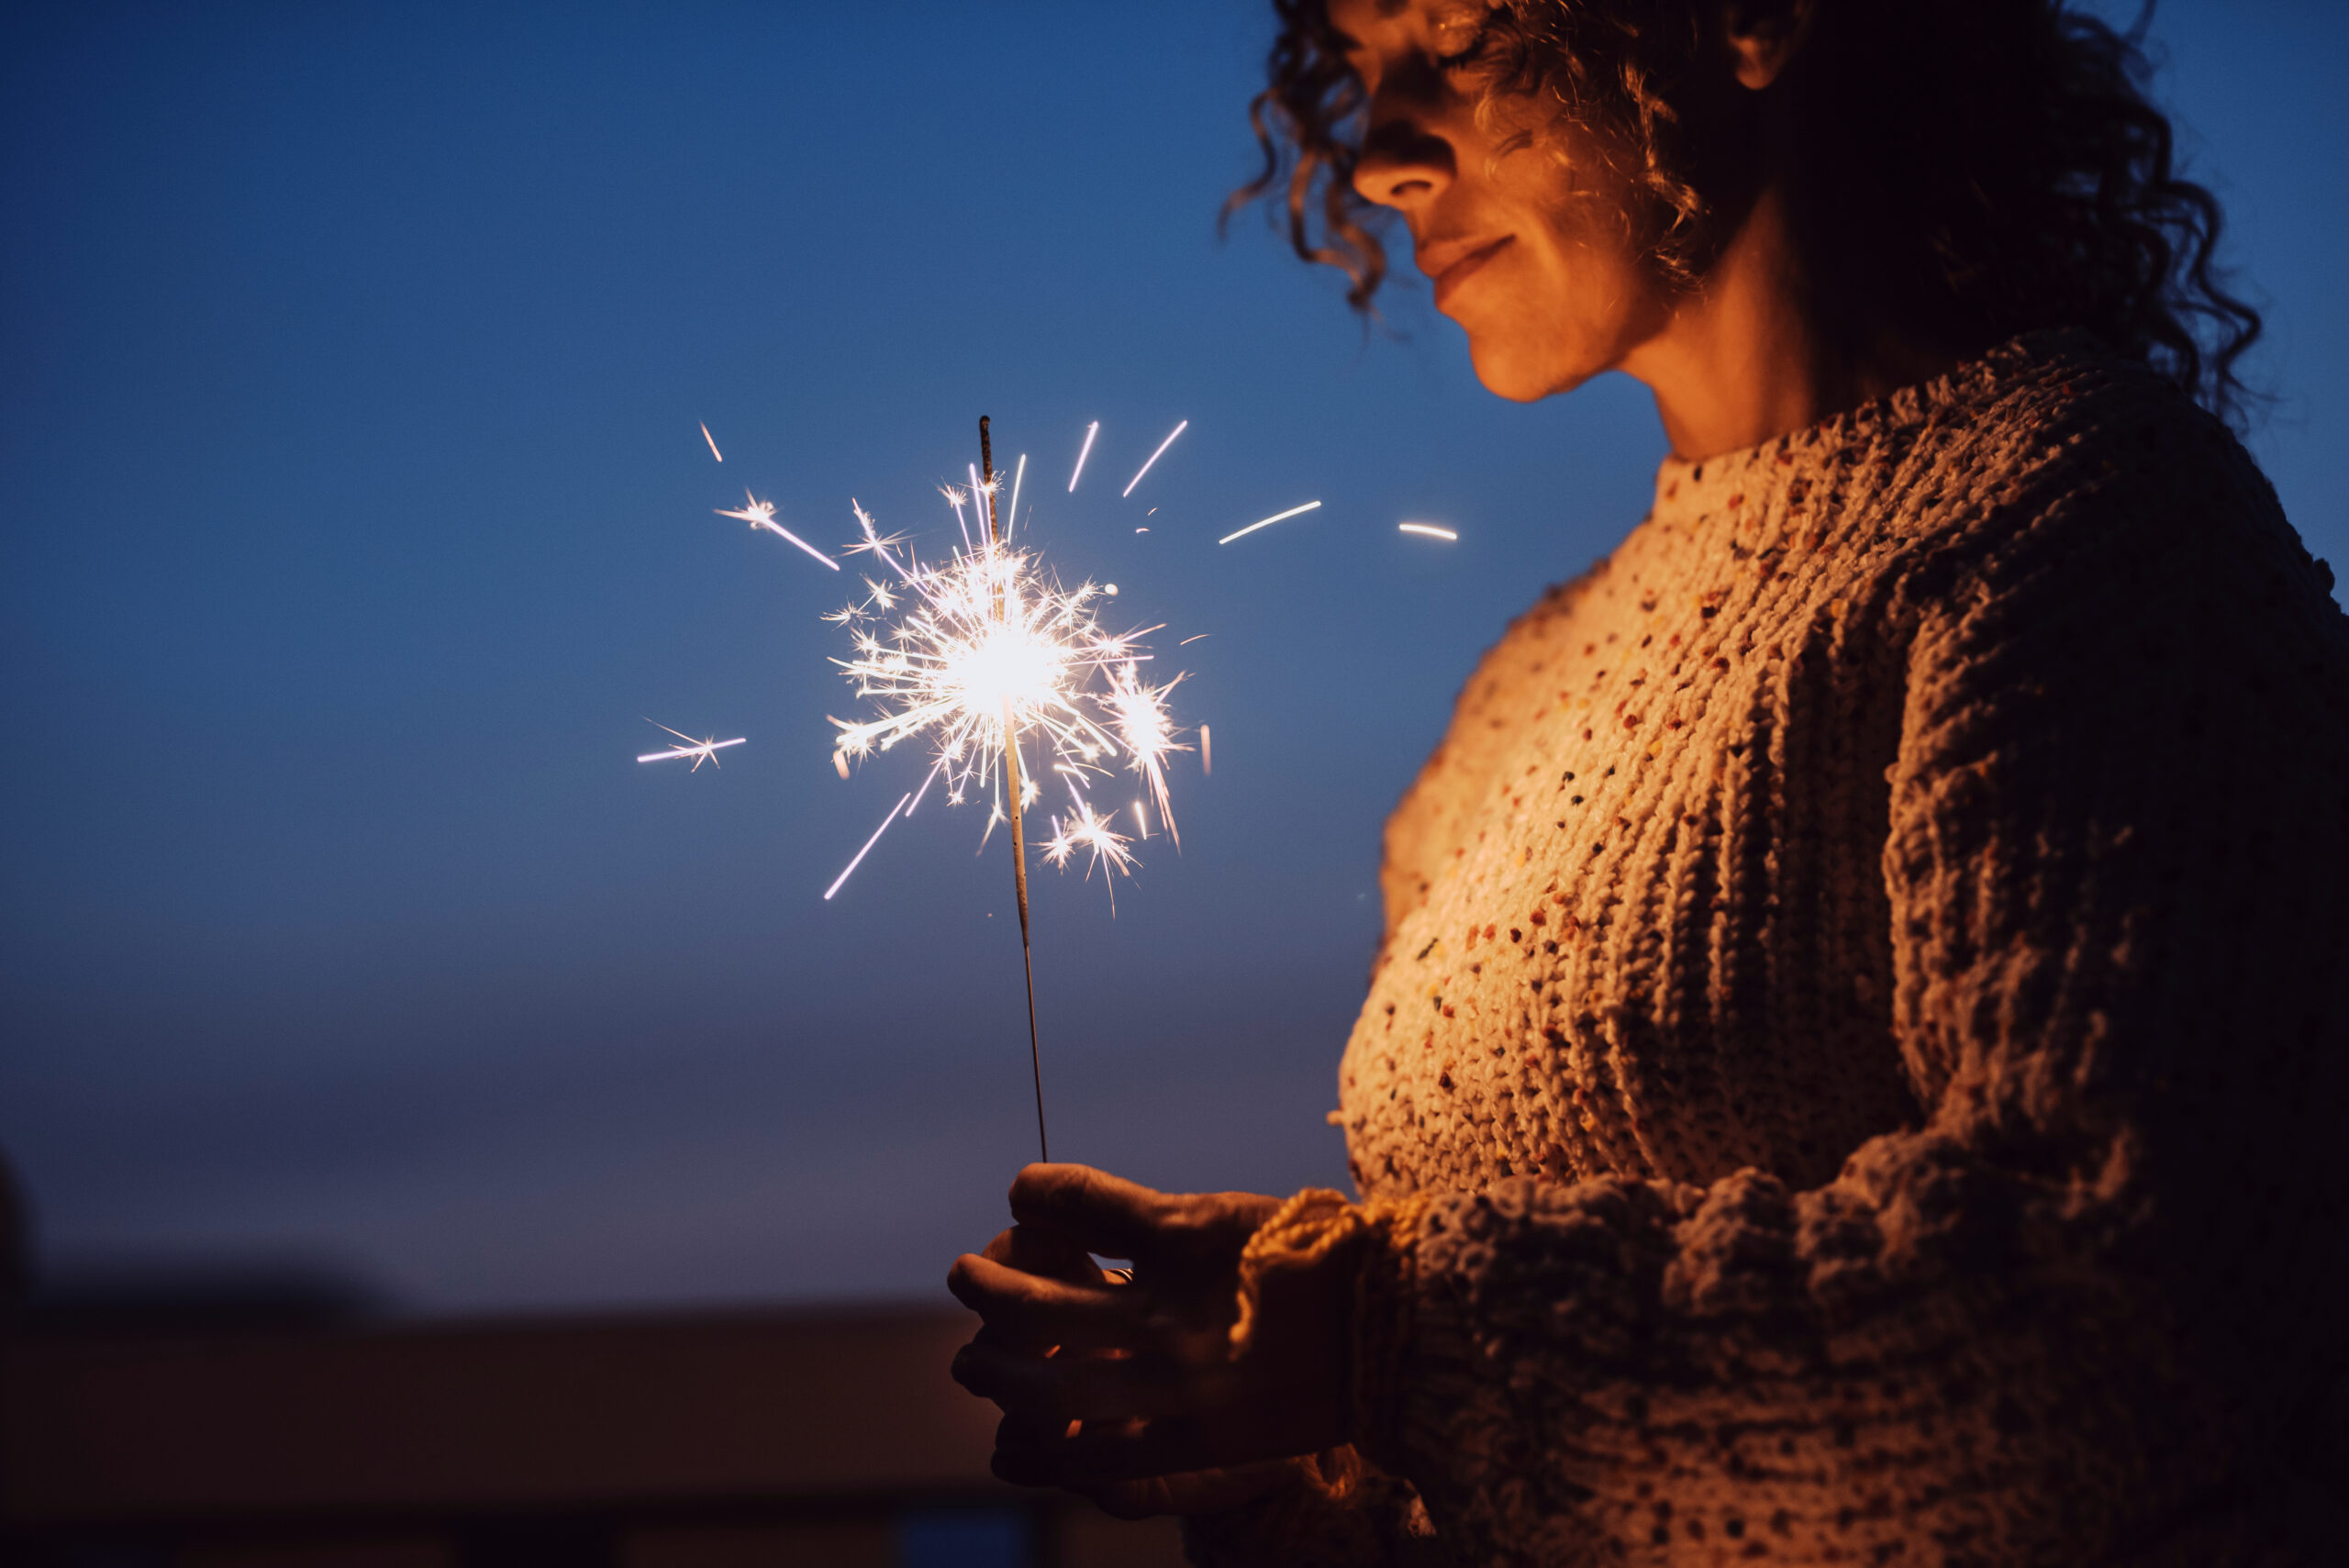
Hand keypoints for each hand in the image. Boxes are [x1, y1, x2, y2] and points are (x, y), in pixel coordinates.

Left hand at [948, 1164, 1364, 1516]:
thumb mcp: (1223, 1215)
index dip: (1040, 1196)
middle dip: (989, 1291)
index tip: (1020, 1194)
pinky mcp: (1198, 1438)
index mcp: (1189, 1236)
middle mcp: (1174, 1307)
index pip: (1078, 1202)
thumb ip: (1134, 1213)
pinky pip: (1099, 1456)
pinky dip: (1044, 1455)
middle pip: (1041, 1302)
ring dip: (997, 1372)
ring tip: (970, 1363)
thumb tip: (1032, 1197)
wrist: (1400, 1332)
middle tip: (963, 1276)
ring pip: (1052, 1384)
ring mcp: (1182, 1379)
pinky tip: (1009, 1451)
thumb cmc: (1316, 1260)